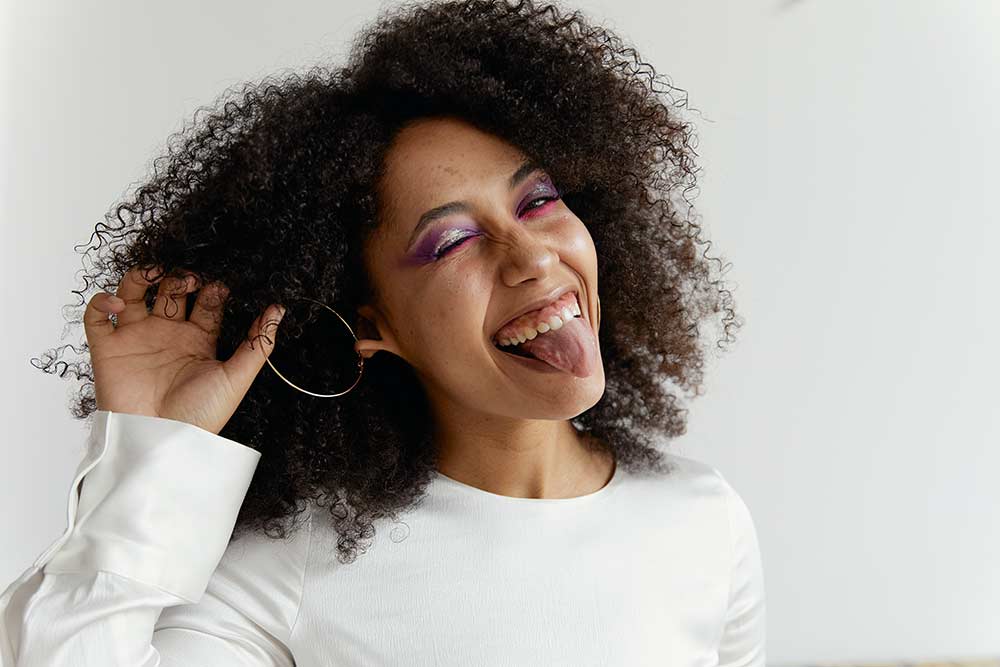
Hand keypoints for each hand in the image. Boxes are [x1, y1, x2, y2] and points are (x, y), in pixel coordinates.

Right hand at [83, 265, 284, 434]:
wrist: (162, 440)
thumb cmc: (201, 415)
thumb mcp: (237, 377)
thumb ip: (259, 343)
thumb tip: (279, 309)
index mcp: (199, 340)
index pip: (207, 302)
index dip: (215, 289)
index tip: (222, 284)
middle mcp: (168, 335)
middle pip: (172, 290)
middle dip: (182, 277)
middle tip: (191, 277)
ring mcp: (138, 338)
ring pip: (133, 292)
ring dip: (142, 276)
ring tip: (155, 272)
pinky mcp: (109, 348)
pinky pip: (97, 316)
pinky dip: (102, 301)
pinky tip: (119, 301)